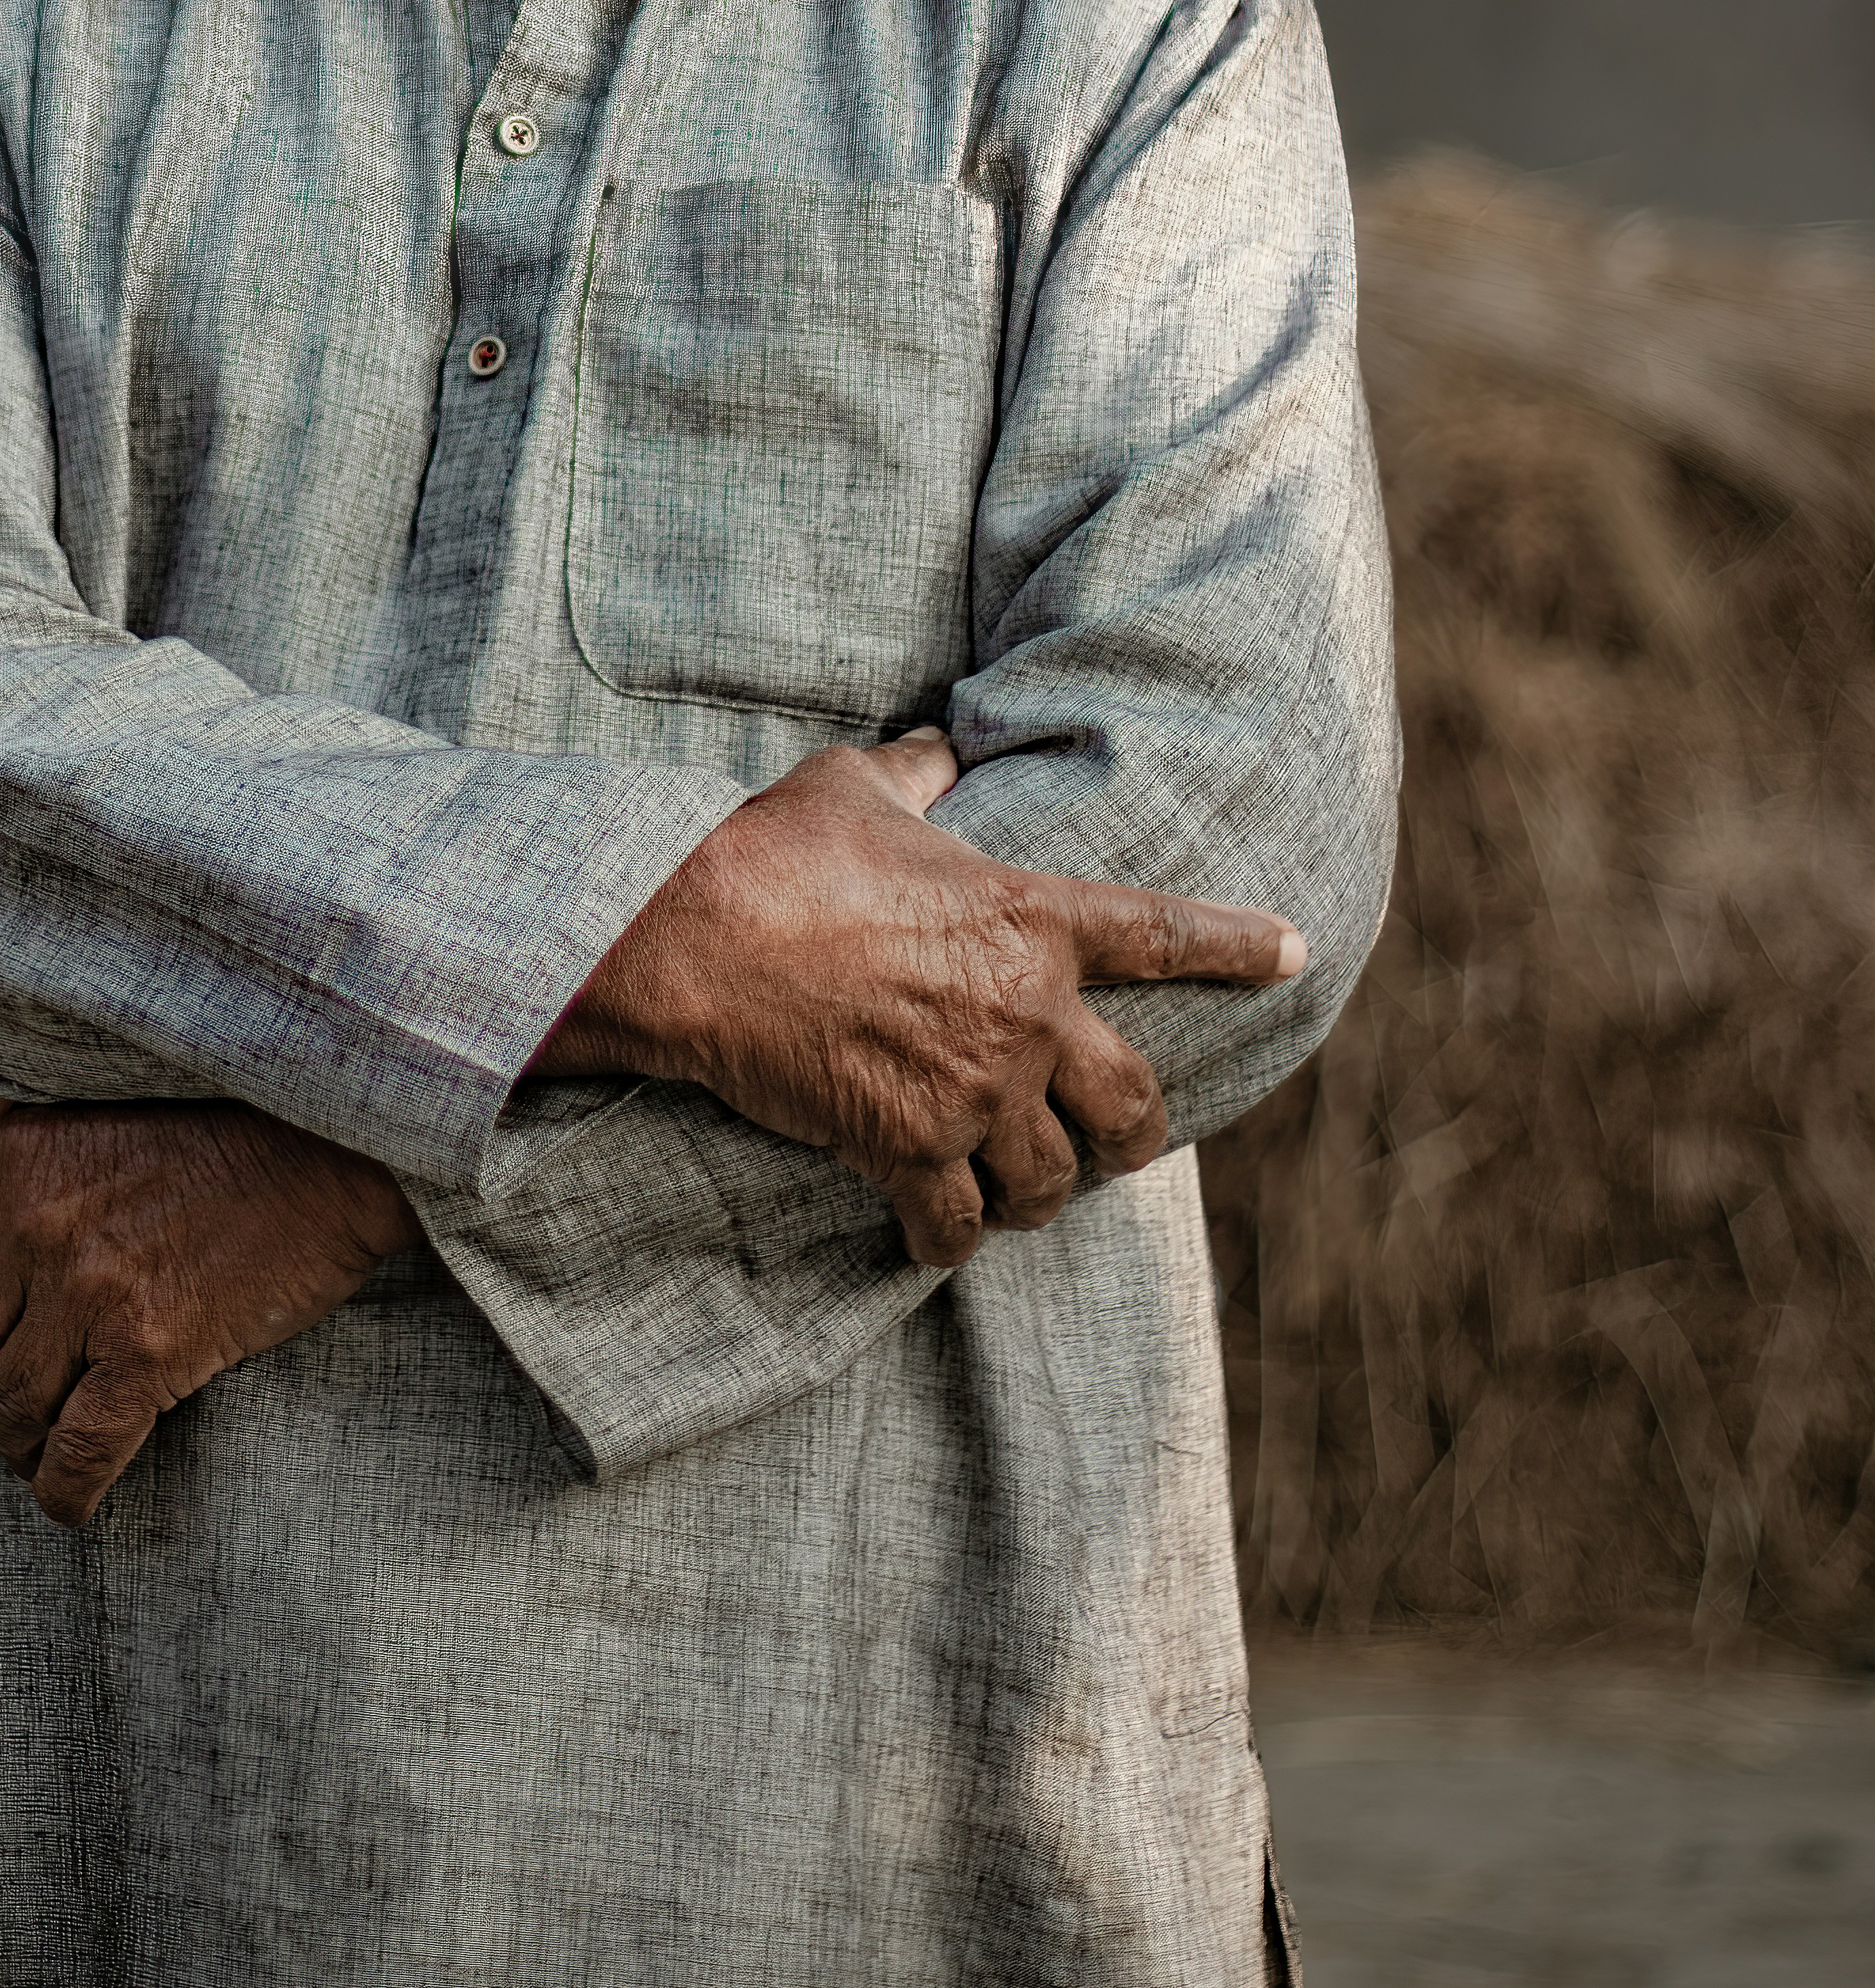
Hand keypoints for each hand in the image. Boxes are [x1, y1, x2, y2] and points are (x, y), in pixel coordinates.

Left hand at [0, 1100, 413, 1524]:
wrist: (330, 1151)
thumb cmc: (228, 1121)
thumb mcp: (106, 1094)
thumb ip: (30, 1119)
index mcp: (18, 1159)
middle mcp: (37, 1224)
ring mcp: (90, 1292)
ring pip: (14, 1404)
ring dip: (14, 1445)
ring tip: (31, 1453)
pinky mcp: (147, 1352)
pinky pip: (78, 1449)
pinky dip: (63, 1489)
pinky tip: (68, 1501)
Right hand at [538, 727, 1303, 1268]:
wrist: (696, 941)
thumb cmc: (774, 852)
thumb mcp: (854, 786)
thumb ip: (916, 775)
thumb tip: (938, 748)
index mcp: (1030, 917)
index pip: (1163, 933)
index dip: (1234, 945)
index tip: (1292, 954)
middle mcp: (1024, 1013)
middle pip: (1131, 1102)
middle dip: (1134, 1134)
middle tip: (1120, 1144)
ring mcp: (973, 1091)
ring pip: (1051, 1178)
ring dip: (1040, 1191)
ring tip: (1019, 1192)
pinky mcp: (909, 1152)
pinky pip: (959, 1225)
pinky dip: (951, 1239)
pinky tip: (935, 1238)